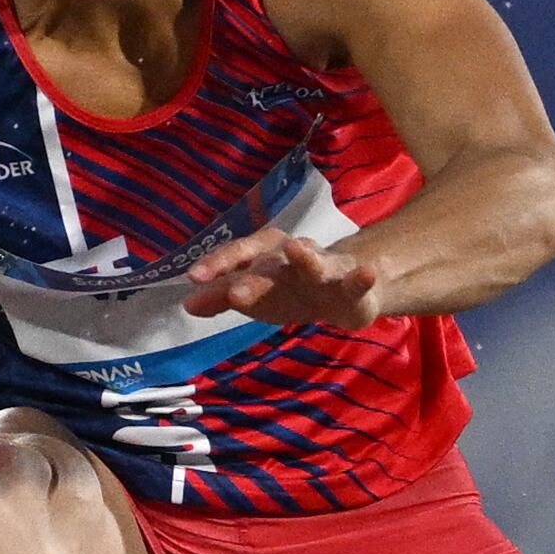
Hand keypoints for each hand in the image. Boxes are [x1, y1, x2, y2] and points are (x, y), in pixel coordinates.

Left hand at [182, 227, 382, 327]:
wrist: (346, 287)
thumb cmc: (292, 288)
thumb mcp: (257, 294)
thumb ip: (222, 297)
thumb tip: (187, 304)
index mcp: (267, 257)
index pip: (239, 256)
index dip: (218, 264)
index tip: (193, 277)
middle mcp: (292, 257)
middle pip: (270, 264)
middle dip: (252, 276)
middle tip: (233, 292)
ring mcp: (325, 270)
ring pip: (314, 263)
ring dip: (306, 257)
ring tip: (296, 249)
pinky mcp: (353, 287)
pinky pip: (357, 282)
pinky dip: (362, 278)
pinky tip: (367, 273)